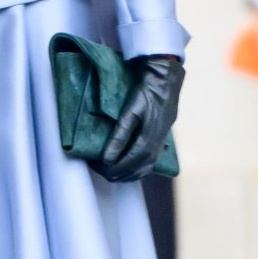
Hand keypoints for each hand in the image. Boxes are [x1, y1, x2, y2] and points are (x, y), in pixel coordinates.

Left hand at [94, 55, 183, 183]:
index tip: (92, 163)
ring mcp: (158, 150)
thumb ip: (119, 137)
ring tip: (106, 167)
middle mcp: (154, 152)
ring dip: (122, 174)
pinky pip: (146, 167)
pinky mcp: (160, 146)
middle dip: (111, 172)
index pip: (122, 167)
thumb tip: (107, 160)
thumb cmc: (145, 95)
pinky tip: (125, 167)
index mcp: (145, 145)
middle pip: (130, 173)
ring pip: (139, 173)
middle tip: (95, 164)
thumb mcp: (130, 113)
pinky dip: (133, 171)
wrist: (165, 84)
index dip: (105, 169)